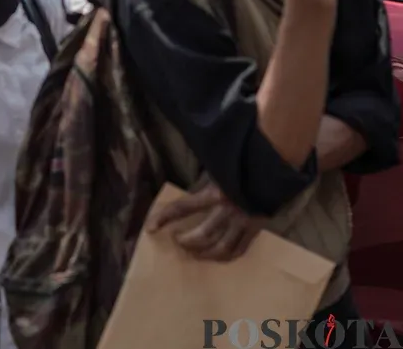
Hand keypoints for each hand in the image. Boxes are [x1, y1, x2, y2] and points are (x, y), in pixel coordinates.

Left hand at [147, 181, 265, 261]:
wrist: (272, 170)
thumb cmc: (239, 167)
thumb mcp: (215, 171)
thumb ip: (200, 185)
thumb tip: (182, 195)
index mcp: (214, 193)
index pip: (182, 208)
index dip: (164, 218)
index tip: (150, 228)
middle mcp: (228, 211)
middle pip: (202, 236)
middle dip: (186, 242)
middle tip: (177, 240)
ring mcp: (243, 223)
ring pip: (220, 248)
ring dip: (202, 254)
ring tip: (192, 252)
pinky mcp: (255, 230)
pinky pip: (238, 250)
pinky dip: (224, 257)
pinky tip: (214, 256)